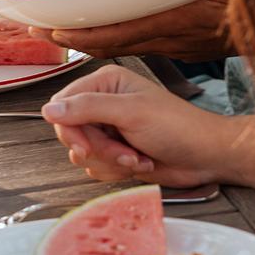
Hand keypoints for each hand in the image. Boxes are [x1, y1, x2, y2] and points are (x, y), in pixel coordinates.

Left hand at [30, 0, 231, 59]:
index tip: (54, 29)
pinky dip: (112, 38)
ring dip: (89, 39)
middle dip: (75, 38)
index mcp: (180, 24)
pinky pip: (138, 43)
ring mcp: (176, 44)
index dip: (86, 32)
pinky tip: (98, 30)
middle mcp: (173, 38)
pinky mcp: (182, 44)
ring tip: (56, 30)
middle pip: (113, 42)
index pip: (123, 32)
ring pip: (123, 45)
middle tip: (38, 31)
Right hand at [41, 65, 254, 187]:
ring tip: (137, 157)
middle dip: (97, 149)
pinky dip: (116, 171)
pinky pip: (96, 167)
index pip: (63, 104)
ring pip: (82, 153)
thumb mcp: (131, 112)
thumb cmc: (178, 127)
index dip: (70, 128)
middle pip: (71, 132)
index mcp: (105, 83)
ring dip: (110, 161)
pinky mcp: (115, 152)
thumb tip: (48, 109)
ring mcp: (109, 130)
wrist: (206, 156)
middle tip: (123, 152)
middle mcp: (103, 104)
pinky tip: (140, 163)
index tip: (84, 146)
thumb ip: (87, 108)